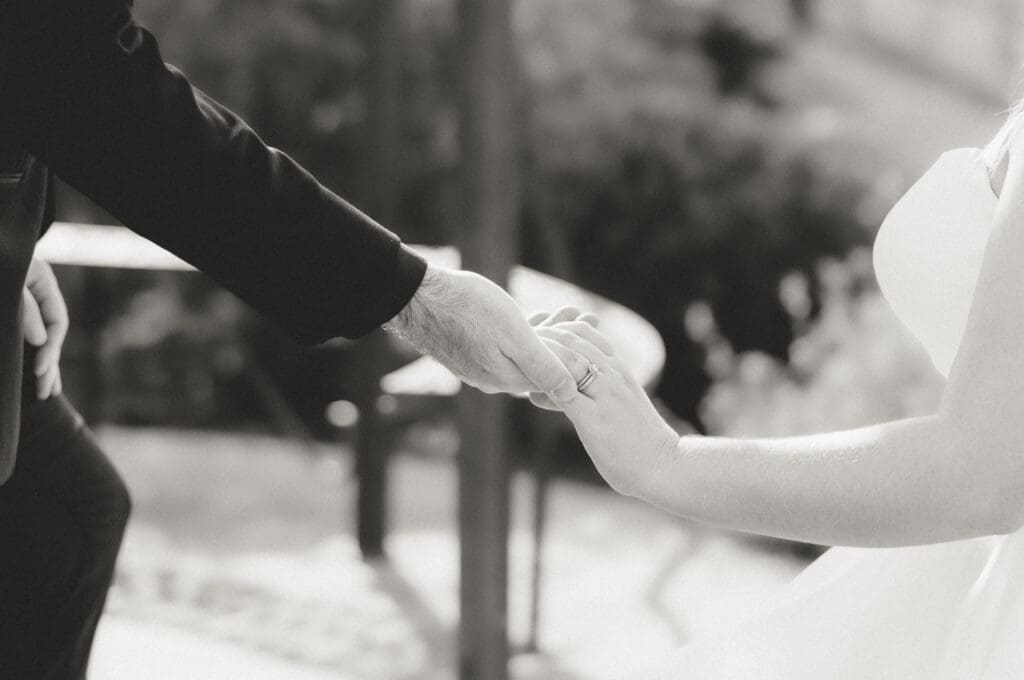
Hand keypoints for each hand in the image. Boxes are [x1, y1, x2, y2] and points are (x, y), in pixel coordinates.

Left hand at [22, 258, 67, 399]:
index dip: (51, 348)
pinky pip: (24, 338)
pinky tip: (35, 377)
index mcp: (44, 282)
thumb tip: (40, 342)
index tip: (38, 370)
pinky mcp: (12, 314)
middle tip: (44, 392)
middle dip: (48, 366)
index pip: (57, 321)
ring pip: (39, 340)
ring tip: (46, 394)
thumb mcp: (9, 282)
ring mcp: (26, 304)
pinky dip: (30, 357)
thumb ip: (26, 309)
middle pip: (50, 335)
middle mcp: (39, 294)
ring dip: (43, 367)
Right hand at [383, 265, 578, 402]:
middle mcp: (495, 379)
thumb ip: (542, 365)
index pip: (555, 376)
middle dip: (567, 340)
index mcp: (509, 379)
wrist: (417, 297)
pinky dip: (527, 331)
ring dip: (550, 333)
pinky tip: (537, 315)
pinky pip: (508, 346)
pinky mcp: (470, 352)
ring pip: (526, 353)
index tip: (595, 329)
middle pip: (542, 364)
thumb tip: (570, 393)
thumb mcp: (514, 335)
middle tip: (588, 315)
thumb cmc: (467, 309)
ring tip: (570, 310)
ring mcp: (481, 367)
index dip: (579, 354)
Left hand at [529, 313, 678, 497]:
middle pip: (570, 338)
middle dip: (541, 341)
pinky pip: (563, 392)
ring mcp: (605, 394)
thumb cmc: (638, 441)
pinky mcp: (594, 418)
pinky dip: (543, 388)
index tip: (534, 344)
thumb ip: (589, 391)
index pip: (581, 330)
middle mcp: (613, 373)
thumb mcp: (616, 405)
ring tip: (519, 372)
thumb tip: (549, 389)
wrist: (665, 466)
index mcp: (618, 367)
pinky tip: (530, 396)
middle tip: (519, 353)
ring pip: (566, 359)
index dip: (554, 331)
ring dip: (540, 361)